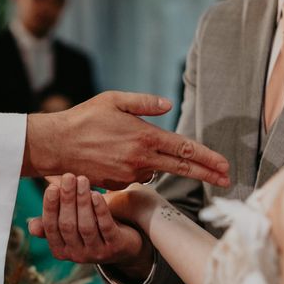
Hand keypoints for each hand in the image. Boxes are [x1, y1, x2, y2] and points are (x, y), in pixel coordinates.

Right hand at [22, 91, 229, 189]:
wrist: (56, 145)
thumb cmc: (84, 118)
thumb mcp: (115, 100)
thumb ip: (144, 103)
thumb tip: (167, 106)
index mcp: (145, 137)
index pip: (185, 150)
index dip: (208, 159)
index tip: (224, 166)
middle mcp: (141, 159)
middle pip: (182, 168)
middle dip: (207, 174)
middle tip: (227, 179)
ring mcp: (130, 174)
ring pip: (155, 169)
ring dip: (157, 162)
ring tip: (130, 147)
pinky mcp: (118, 184)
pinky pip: (136, 175)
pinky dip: (135, 166)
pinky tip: (117, 155)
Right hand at [28, 174, 155, 280]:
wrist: (126, 245)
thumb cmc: (93, 229)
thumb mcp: (72, 228)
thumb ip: (53, 223)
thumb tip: (31, 226)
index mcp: (61, 249)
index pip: (51, 227)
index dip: (50, 207)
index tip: (52, 187)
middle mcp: (76, 255)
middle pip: (67, 225)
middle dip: (67, 199)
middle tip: (68, 177)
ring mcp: (96, 253)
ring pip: (86, 226)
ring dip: (82, 201)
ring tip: (82, 180)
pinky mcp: (115, 247)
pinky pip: (106, 227)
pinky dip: (100, 210)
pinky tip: (96, 194)